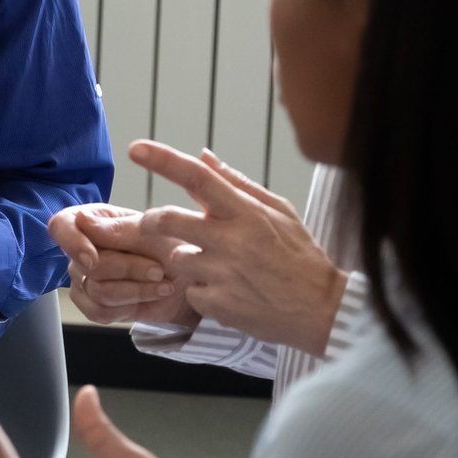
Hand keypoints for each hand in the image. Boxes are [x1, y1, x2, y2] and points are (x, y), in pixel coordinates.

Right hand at [49, 201, 197, 329]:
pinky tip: (152, 295)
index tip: (93, 258)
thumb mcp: (155, 233)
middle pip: (88, 266)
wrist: (191, 280)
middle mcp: (81, 249)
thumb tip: (83, 221)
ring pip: (97, 291)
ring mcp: (84, 279)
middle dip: (129, 270)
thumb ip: (119, 229)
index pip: (61, 226)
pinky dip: (133, 304)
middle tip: (158, 269)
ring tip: (162, 282)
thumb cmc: (175, 248)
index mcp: (92, 221)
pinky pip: (101, 311)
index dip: (72, 242)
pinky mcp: (93, 305)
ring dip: (137, 289)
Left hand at [129, 142, 346, 355]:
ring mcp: (222, 273)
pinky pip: (191, 291)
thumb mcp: (279, 211)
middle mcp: (231, 240)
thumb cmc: (300, 256)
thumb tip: (203, 157)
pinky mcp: (217, 304)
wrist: (320, 310)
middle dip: (149, 221)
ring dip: (188, 260)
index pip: (198, 178)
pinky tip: (230, 292)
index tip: (136, 148)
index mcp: (246, 212)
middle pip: (167, 220)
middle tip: (151, 224)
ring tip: (221, 268)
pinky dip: (202, 290)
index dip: (163, 161)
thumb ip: (238, 184)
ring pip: (177, 258)